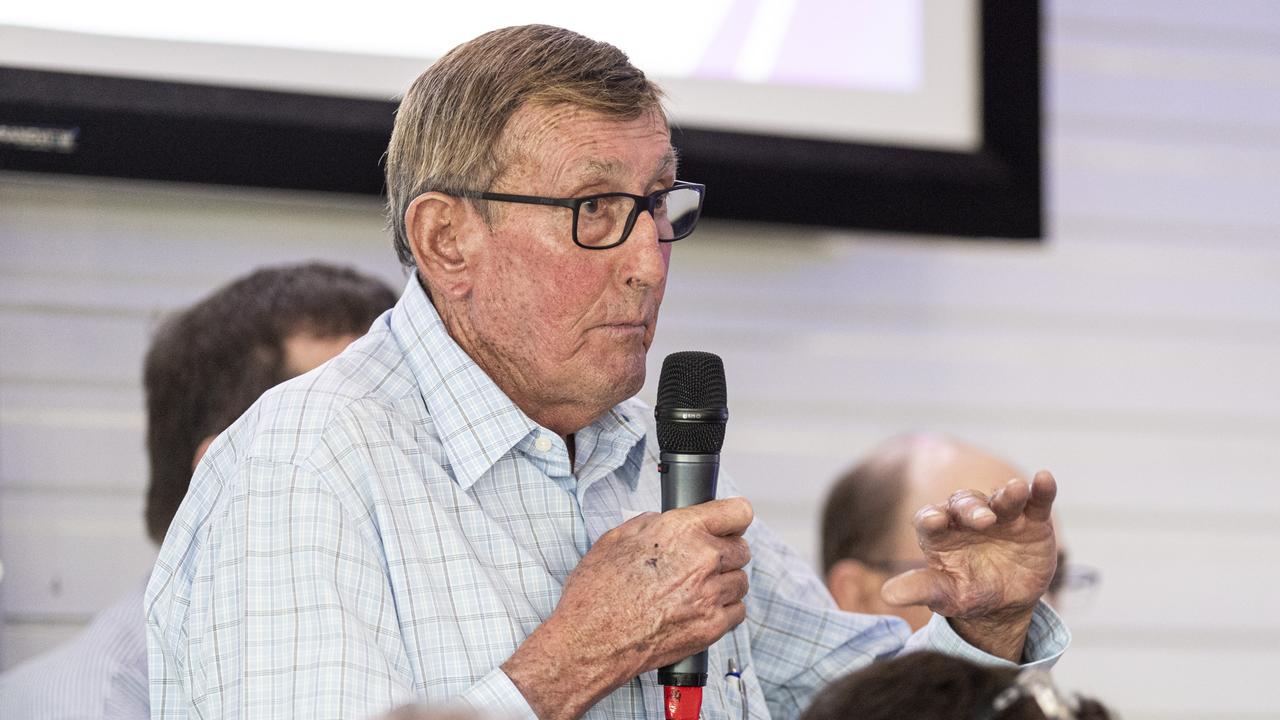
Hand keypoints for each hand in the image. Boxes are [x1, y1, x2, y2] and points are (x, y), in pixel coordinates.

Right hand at [502, 497, 752, 719]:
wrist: (591, 642)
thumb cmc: (596, 592)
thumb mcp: (615, 540)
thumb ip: (648, 524)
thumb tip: (661, 522)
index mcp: (681, 530)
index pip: (737, 512)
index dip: (732, 518)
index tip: (728, 525)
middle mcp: (702, 559)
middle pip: (742, 548)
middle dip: (726, 551)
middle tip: (705, 561)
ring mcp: (710, 595)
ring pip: (741, 581)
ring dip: (725, 582)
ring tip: (700, 588)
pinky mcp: (712, 627)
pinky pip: (737, 611)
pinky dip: (725, 610)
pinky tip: (702, 609)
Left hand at [882, 471, 1057, 659]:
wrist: (1004, 602)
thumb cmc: (966, 593)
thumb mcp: (944, 595)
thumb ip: (920, 589)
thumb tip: (887, 595)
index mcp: (940, 532)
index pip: (930, 518)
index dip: (931, 517)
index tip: (934, 520)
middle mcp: (967, 517)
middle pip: (965, 504)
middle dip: (973, 509)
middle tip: (983, 519)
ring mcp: (1001, 515)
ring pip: (1001, 498)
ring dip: (1007, 494)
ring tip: (1015, 490)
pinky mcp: (1031, 519)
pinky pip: (1035, 500)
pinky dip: (1041, 489)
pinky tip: (1045, 478)